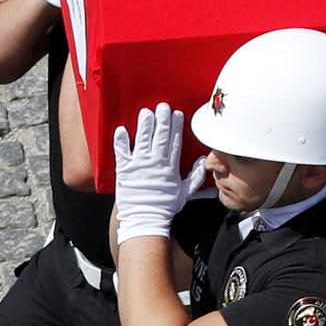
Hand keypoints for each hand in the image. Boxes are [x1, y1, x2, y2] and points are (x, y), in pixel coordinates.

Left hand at [109, 105, 191, 241]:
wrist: (145, 219)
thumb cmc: (164, 208)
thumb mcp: (185, 193)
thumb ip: (196, 176)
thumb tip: (204, 162)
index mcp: (169, 167)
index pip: (175, 142)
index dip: (176, 127)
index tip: (177, 114)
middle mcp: (155, 163)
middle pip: (160, 137)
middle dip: (162, 120)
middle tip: (162, 106)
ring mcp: (139, 165)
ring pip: (143, 140)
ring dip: (144, 125)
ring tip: (146, 112)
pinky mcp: (124, 170)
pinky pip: (122, 153)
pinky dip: (121, 141)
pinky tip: (121, 129)